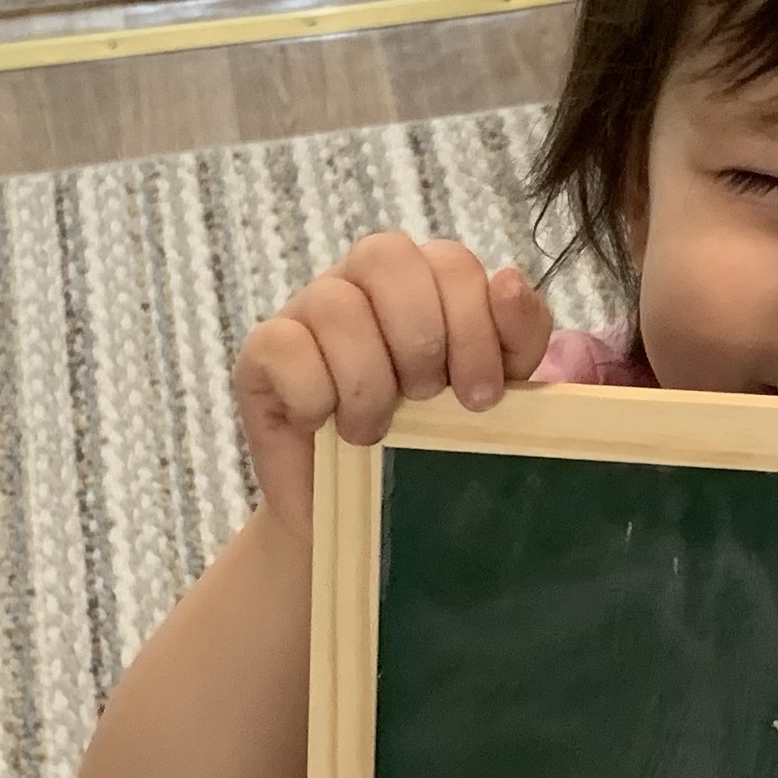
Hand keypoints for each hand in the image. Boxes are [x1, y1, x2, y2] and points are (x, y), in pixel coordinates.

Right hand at [235, 233, 554, 534]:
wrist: (366, 520)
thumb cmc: (431, 447)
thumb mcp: (492, 394)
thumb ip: (516, 336)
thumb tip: (507, 281)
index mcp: (421, 281)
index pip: (449, 260)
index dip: (473, 323)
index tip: (482, 396)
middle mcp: (360, 282)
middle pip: (387, 257)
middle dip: (421, 338)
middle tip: (427, 401)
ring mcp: (305, 312)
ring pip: (336, 305)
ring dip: (368, 378)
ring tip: (375, 430)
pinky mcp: (261, 354)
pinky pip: (284, 346)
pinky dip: (315, 394)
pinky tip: (325, 426)